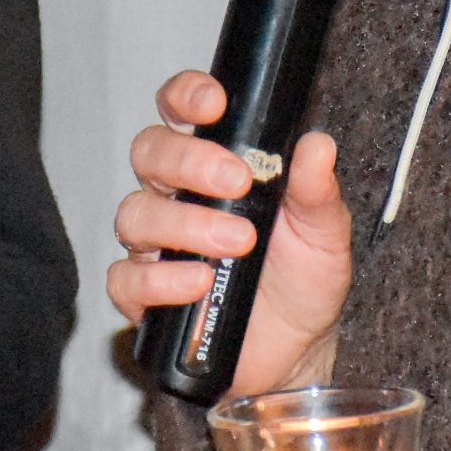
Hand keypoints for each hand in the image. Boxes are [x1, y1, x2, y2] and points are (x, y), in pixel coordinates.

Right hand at [108, 70, 351, 394]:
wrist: (297, 352)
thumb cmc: (302, 280)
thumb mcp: (325, 233)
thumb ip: (317, 192)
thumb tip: (317, 146)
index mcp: (215, 165)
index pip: (181, 112)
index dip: (186, 98)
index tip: (213, 105)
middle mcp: (177, 197)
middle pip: (150, 153)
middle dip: (189, 161)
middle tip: (236, 181)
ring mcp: (155, 246)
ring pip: (135, 213)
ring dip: (186, 224)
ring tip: (236, 243)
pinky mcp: (143, 296)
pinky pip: (126, 278)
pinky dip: (161, 279)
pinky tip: (198, 283)